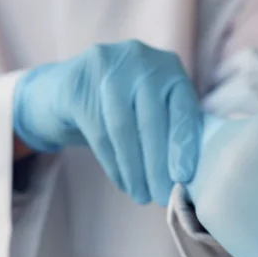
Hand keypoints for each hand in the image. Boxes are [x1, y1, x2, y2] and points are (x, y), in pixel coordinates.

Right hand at [13, 40, 201, 205]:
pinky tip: (123, 183)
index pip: (182, 107)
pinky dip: (113, 164)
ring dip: (134, 169)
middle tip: (161, 197)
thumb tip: (190, 177)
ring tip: (141, 195)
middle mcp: (140, 60)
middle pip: (151, 120)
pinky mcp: (77, 85)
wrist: (67, 89)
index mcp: (168, 66)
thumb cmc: (125, 106)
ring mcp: (106, 67)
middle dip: (157, 165)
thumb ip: (174, 127)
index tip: (183, 178)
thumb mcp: (153, 106)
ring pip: (123, 129)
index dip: (184, 144)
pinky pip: (98, 133)